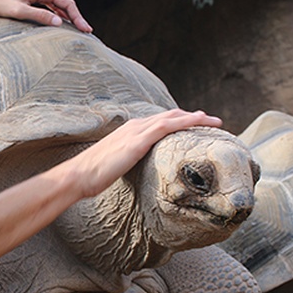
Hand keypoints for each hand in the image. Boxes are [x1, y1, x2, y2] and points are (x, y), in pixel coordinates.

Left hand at [0, 0, 92, 32]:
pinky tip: (62, 25)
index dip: (78, 17)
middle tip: (87, 32)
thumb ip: (39, 16)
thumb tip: (59, 23)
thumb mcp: (20, 11)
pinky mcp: (33, 0)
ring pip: (60, 6)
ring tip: (79, 30)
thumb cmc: (0, 4)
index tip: (85, 29)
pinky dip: (60, 16)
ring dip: (70, 18)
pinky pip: (51, 8)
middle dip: (77, 18)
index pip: (67, 4)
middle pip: (66, 4)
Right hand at [64, 109, 222, 197]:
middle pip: (169, 116)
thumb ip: (128, 164)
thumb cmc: (92, 176)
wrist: (78, 175)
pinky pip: (167, 126)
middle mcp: (134, 126)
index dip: (178, 121)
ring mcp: (136, 131)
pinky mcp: (138, 140)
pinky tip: (200, 123)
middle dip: (191, 116)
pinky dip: (186, 122)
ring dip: (195, 117)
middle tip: (210, 120)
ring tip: (213, 121)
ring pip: (172, 117)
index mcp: (129, 131)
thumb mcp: (114, 166)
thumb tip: (135, 174)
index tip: (194, 124)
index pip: (158, 121)